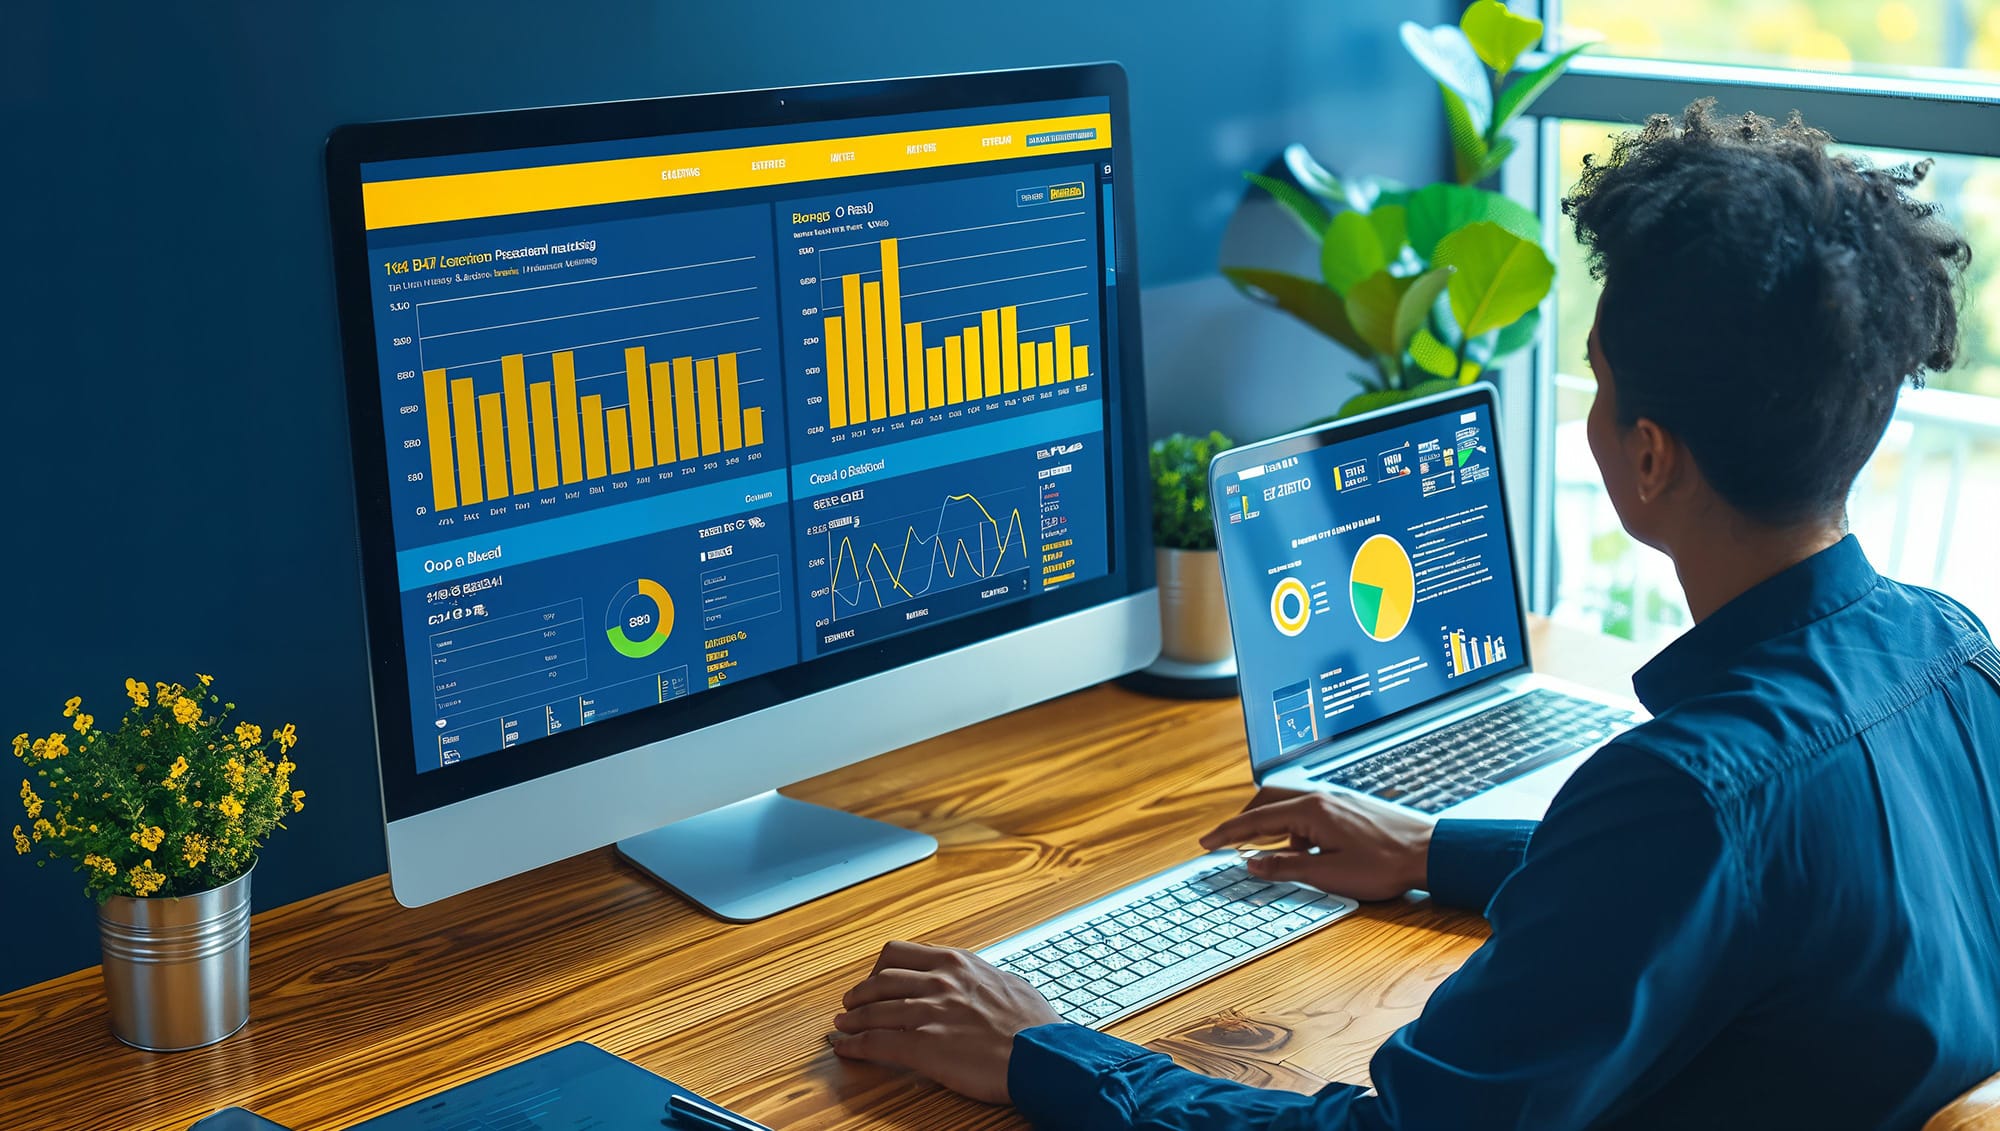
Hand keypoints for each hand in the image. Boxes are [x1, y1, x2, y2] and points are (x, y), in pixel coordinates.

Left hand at [832, 940, 1061, 1103]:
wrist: (1042, 1055)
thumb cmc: (1034, 1026)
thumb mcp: (1009, 985)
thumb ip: (985, 979)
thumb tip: (983, 981)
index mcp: (957, 963)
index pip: (901, 954)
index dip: (879, 969)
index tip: (875, 978)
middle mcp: (938, 982)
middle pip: (879, 979)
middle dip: (860, 992)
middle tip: (852, 1002)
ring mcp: (928, 1012)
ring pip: (872, 1010)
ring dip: (851, 1019)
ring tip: (842, 1025)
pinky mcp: (923, 1045)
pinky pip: (875, 1042)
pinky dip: (854, 1044)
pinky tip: (846, 1048)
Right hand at [1199, 786, 1435, 900]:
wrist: (1430, 852)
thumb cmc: (1385, 865)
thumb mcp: (1329, 874)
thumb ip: (1286, 867)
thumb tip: (1251, 863)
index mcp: (1311, 811)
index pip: (1256, 819)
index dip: (1228, 833)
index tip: (1206, 842)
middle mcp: (1320, 797)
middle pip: (1267, 799)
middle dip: (1244, 820)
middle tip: (1227, 841)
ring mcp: (1336, 798)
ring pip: (1288, 802)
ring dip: (1270, 822)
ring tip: (1266, 851)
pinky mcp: (1349, 806)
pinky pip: (1308, 808)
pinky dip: (1293, 825)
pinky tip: (1304, 849)